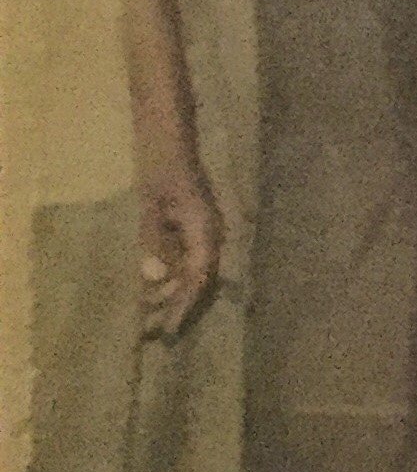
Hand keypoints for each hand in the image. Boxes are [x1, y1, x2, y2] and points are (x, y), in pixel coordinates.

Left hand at [135, 153, 220, 338]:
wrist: (168, 139)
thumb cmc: (160, 167)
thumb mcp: (151, 205)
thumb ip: (154, 240)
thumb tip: (152, 278)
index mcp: (207, 233)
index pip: (198, 280)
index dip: (182, 307)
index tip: (166, 330)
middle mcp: (211, 237)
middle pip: (199, 282)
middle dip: (178, 307)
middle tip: (154, 333)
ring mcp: (204, 233)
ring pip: (193, 274)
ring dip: (173, 295)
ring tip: (149, 315)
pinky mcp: (192, 228)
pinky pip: (186, 262)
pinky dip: (171, 278)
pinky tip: (153, 287)